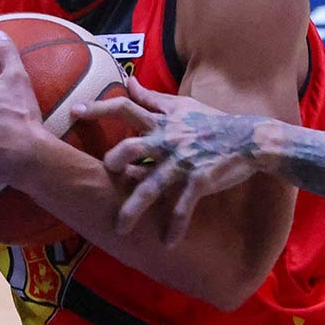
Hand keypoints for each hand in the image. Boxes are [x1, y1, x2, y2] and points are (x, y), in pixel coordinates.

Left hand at [92, 85, 264, 245]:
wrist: (249, 139)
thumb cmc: (211, 122)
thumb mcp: (180, 106)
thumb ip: (151, 97)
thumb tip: (128, 81)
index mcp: (160, 122)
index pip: (124, 108)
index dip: (98, 108)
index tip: (75, 112)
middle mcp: (167, 140)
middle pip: (130, 147)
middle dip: (113, 162)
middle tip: (104, 176)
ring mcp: (183, 161)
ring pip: (152, 185)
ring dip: (134, 208)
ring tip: (120, 229)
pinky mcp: (200, 180)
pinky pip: (183, 206)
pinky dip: (175, 225)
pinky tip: (167, 243)